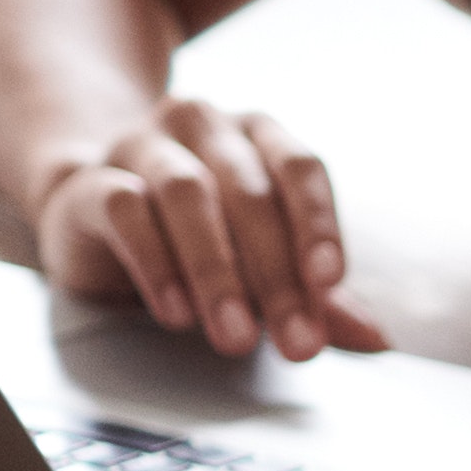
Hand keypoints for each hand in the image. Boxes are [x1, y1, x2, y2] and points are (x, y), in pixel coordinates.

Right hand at [30, 100, 383, 360]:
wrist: (94, 216)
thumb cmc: (199, 237)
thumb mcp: (264, 267)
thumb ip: (316, 298)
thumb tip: (377, 340)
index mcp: (259, 137)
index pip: (299, 169)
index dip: (318, 224)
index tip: (330, 283)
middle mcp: (205, 127)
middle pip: (249, 191)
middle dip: (277, 274)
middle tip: (296, 343)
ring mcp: (144, 145)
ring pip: (186, 192)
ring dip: (217, 271)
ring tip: (236, 337)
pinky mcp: (92, 180)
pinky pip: (125, 207)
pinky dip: (157, 262)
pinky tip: (178, 312)